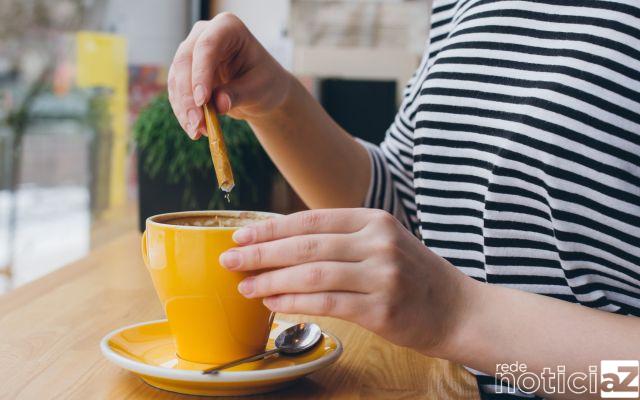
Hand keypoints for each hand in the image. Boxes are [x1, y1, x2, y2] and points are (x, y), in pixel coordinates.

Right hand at [167, 12, 292, 138]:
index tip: (202, 100)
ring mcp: (191, 52)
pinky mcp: (184, 72)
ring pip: (176, 78)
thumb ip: (238, 94)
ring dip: (184, 108)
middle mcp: (205, 34)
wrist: (261, 90)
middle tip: (197, 123)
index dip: (200, 73)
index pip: (206, 46)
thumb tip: (219, 104)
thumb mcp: (259, 89)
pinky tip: (194, 130)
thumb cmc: (265, 82)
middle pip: (185, 61)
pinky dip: (183, 112)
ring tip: (197, 132)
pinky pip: (176, 92)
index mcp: (228, 28)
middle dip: (189, 96)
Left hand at [219, 208, 477, 356]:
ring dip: (271, 280)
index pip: (312, 220)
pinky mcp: (381, 308)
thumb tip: (282, 244)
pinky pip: (326, 303)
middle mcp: (378, 243)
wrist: (457, 309)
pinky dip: (293, 302)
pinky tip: (272, 303)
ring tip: (244, 286)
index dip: (271, 228)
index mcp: (374, 219)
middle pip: (306, 246)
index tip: (241, 234)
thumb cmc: (412, 276)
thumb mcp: (382, 243)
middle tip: (230, 259)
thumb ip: (340, 239)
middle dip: (261, 252)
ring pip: (311, 274)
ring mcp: (382, 275)